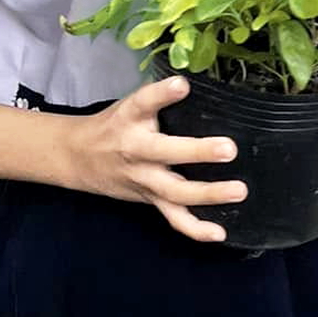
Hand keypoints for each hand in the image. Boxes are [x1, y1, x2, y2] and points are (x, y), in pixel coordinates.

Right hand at [69, 75, 246, 242]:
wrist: (79, 157)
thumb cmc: (114, 126)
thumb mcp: (130, 104)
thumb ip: (160, 98)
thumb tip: (201, 82)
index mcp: (130, 119)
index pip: (143, 103)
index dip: (162, 93)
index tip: (182, 85)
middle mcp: (136, 150)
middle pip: (164, 152)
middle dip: (197, 152)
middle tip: (229, 149)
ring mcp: (144, 179)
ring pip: (174, 192)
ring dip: (208, 194)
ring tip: (238, 191)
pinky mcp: (150, 199)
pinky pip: (173, 218)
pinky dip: (195, 229)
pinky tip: (220, 234)